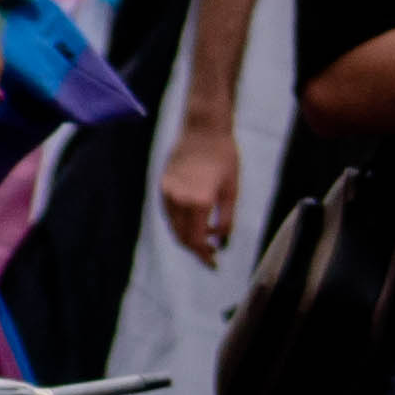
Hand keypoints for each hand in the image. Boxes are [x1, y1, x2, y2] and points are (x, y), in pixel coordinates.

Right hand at [165, 109, 246, 265]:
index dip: (204, 255)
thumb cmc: (225, 158)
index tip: (214, 264)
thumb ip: (226, 220)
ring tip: (203, 241)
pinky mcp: (163, 185)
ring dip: (186, 237)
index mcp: (198, 202)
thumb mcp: (232, 191)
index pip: (195, 240)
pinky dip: (180, 223)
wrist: (203, 130)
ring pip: (173, 226)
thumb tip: (221, 242)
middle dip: (195, 249)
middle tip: (210, 257)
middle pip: (181, 236)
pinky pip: (169, 213)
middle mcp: (178, 200)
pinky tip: (194, 222)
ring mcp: (167, 192)